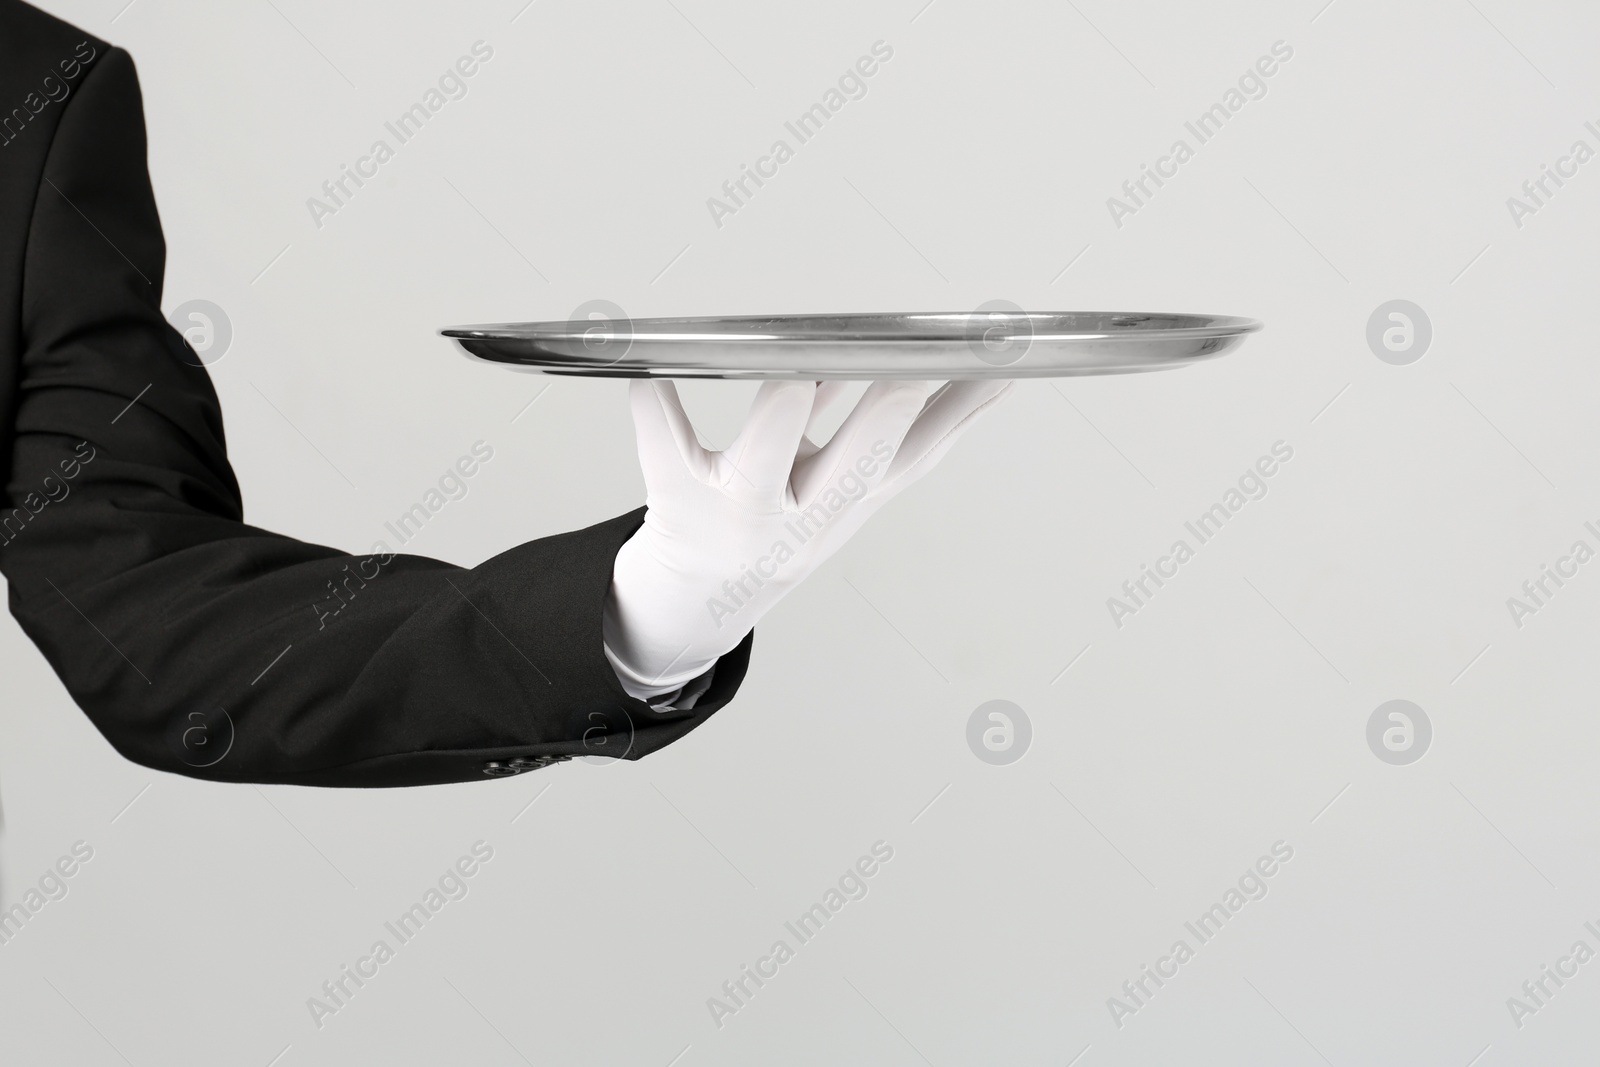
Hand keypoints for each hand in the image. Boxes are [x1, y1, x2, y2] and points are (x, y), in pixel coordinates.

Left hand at [602, 377, 1013, 700]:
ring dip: (781, 405)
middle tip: (911, 360)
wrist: (696, 602)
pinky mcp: (680, 499)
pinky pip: (663, 447)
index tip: (992, 365)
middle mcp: (802, 514)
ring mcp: (741, 511)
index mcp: (848, 503)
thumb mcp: (837, 491)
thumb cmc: (774, 527)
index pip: (917, 455)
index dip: (957, 412)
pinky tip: (650, 375)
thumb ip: (873, 425)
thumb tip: (927, 361)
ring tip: (796, 362)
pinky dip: (656, 409)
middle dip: (888, 412)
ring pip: (764, 460)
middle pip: (857, 464)